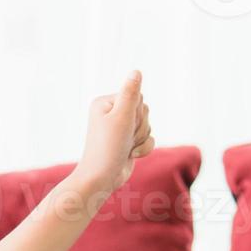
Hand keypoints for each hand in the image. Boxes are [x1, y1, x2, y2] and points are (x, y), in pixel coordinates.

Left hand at [72, 70, 154, 195]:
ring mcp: (120, 128)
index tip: (122, 125)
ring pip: (148, 125)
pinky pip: (148, 139)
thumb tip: (136, 71)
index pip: (137, 96)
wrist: (102, 179)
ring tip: (126, 148)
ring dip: (141, 139)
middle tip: (124, 139)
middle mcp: (112, 113)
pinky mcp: (128, 141)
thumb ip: (131, 93)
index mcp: (106, 102)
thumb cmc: (108, 148)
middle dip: (139, 127)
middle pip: (144, 110)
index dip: (136, 112)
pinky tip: (131, 155)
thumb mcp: (121, 117)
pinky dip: (143, 148)